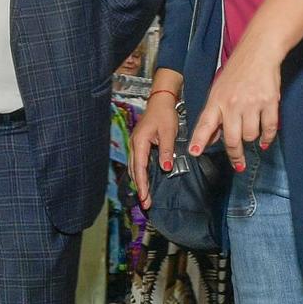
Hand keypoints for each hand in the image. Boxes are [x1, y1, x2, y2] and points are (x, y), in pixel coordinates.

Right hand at [130, 92, 180, 208]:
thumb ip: (166, 151)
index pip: (139, 168)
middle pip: (134, 170)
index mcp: (140, 142)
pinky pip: (137, 162)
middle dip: (140, 187)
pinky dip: (140, 173)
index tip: (145, 197)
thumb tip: (166, 169)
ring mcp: (136, 144)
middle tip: (145, 203)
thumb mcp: (168, 132)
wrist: (161, 99)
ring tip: (145, 197)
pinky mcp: (140, 144)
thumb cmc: (165, 114)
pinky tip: (144, 181)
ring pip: (134, 167)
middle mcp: (134, 145)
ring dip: (139, 182)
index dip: (142, 184)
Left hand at [189, 41, 281, 170]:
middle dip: (235, 155)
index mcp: (217, 100)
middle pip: (232, 138)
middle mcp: (232, 103)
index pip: (205, 123)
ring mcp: (251, 103)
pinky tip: (264, 141)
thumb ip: (214, 115)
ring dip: (251, 140)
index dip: (200, 140)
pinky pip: (268, 129)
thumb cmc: (238, 70)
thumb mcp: (219, 90)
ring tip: (251, 135)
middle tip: (238, 164)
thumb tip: (211, 139)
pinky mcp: (269, 102)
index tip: (195, 152)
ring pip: (250, 136)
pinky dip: (267, 138)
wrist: (259, 51)